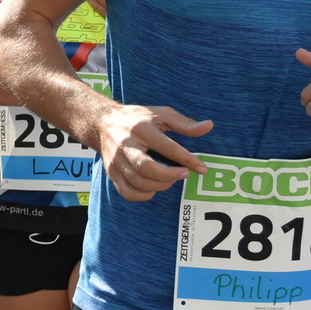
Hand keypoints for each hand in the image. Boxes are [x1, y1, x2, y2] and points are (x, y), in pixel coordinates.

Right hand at [95, 104, 212, 200]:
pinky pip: (128, 193)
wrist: (102, 122)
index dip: (187, 160)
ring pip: (139, 182)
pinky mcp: (111, 172)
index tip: (202, 168)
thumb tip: (209, 127)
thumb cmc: (137, 118)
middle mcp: (126, 145)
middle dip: (170, 175)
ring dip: (160, 185)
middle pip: (147, 168)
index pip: (167, 147)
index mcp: (141, 128)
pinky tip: (154, 187)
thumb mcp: (161, 114)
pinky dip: (144, 195)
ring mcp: (116, 160)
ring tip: (171, 178)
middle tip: (184, 174)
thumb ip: (185, 123)